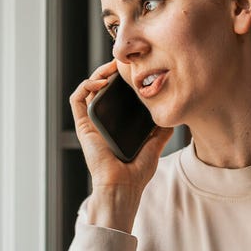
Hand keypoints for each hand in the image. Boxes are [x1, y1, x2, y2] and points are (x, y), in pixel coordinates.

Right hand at [69, 61, 173, 231]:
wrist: (122, 187)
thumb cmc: (136, 173)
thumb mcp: (154, 146)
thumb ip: (161, 132)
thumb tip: (174, 119)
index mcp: (116, 125)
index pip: (116, 97)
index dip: (122, 81)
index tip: (135, 70)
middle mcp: (102, 122)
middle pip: (102, 89)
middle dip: (110, 72)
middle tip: (125, 63)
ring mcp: (91, 123)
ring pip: (88, 90)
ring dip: (98, 74)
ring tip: (113, 68)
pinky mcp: (83, 126)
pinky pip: (77, 100)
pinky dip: (86, 86)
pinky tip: (101, 82)